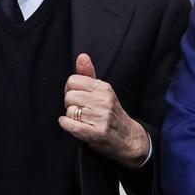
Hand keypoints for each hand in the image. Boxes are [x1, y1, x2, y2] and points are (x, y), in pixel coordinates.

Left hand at [59, 53, 149, 167]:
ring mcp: (101, 117)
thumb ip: (89, 74)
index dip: (71, 89)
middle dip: (70, 104)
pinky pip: (70, 125)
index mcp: (104, 87)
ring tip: (82, 119)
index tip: (78, 96)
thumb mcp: (103, 91)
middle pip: (69, 96)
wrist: (128, 138)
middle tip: (80, 109)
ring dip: (72, 117)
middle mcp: (103, 100)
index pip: (73, 80)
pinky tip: (70, 124)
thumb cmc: (111, 113)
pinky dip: (66, 124)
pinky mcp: (96, 133)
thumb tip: (82, 56)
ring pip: (69, 111)